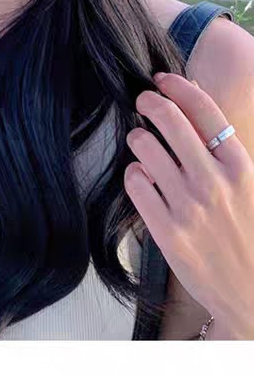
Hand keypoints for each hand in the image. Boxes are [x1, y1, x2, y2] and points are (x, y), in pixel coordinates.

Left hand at [124, 71, 253, 338]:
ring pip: (145, 148)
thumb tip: (195, 102)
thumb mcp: (252, 186)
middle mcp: (215, 183)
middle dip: (149, 102)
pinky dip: (134, 174)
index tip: (162, 79)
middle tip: (142, 100)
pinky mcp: (168, 232)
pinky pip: (136, 184)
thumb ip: (226, 150)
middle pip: (170, 120)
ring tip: (142, 142)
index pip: (205, 110)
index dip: (178, 87)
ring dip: (138, 138)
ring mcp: (189, 208)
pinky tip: (141, 176)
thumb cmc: (250, 234)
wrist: (253, 296)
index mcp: (241, 168)